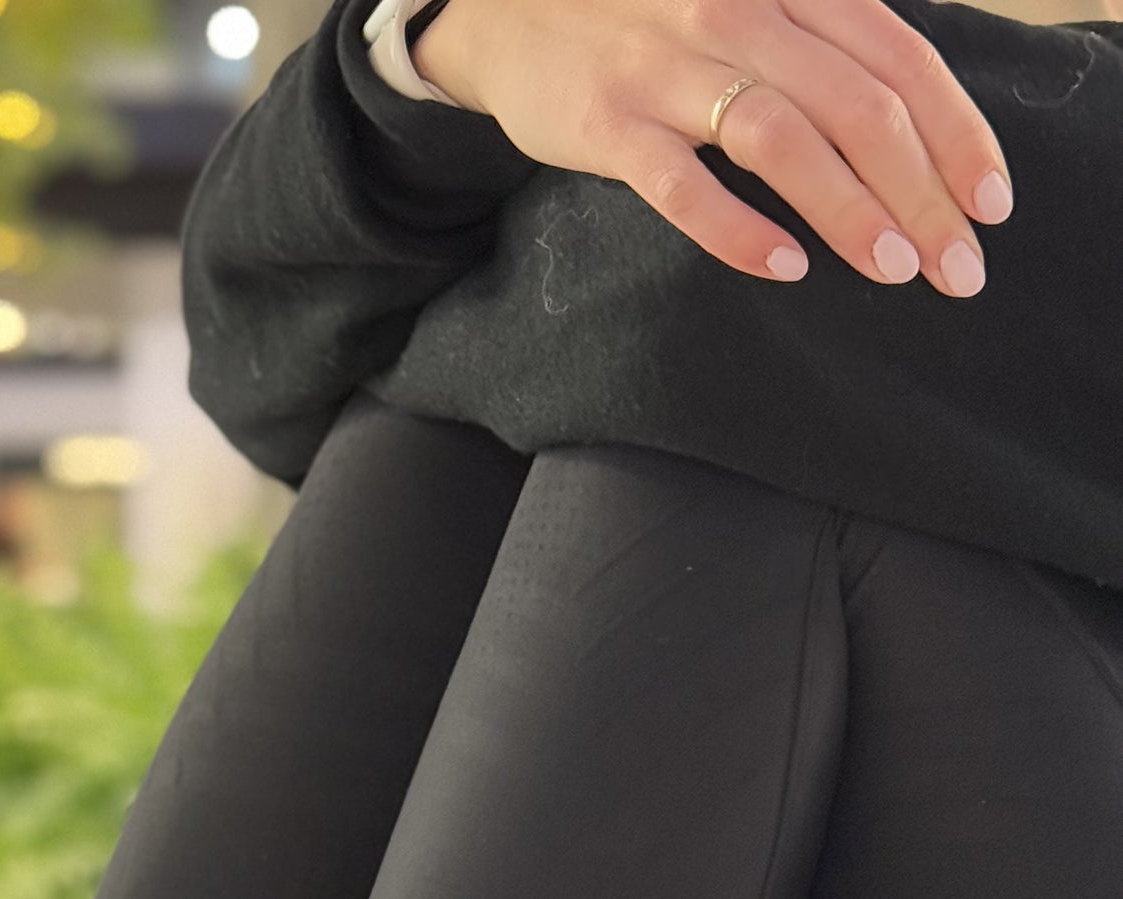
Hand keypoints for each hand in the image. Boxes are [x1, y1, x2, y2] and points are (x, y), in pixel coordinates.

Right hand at [412, 0, 1013, 293]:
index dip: (956, 133)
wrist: (510, 7)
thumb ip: (819, 43)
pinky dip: (738, 229)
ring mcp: (670, 68)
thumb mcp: (746, 1)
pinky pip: (684, 184)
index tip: (990, 204)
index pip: (900, 57)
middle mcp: (739, 13)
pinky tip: (784, 267)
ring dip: (851, 210)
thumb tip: (907, 122)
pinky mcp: (610, 123)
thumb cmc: (645, 16)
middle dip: (923, 192)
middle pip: (858, 106)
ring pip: (785, 139)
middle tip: (957, 268)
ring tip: (894, 270)